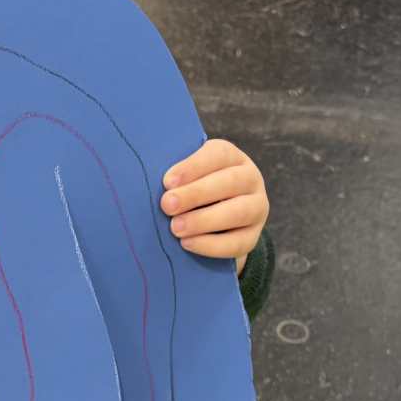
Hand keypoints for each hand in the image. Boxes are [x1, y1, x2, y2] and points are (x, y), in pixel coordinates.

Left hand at [160, 139, 268, 274]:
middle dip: (195, 194)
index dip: (193, 167)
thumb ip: (174, 178)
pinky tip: (187, 244)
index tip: (167, 181)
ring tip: (176, 228)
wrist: (214, 226)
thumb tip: (144, 179)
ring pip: (238, 212)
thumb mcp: (185, 179)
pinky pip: (236, 242)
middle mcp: (250, 179)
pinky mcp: (252, 237)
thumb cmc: (189, 194)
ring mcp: (256, 208)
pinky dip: (211, 245)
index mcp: (231, 157)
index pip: (218, 155)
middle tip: (167, 205)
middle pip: (229, 182)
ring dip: (204, 220)